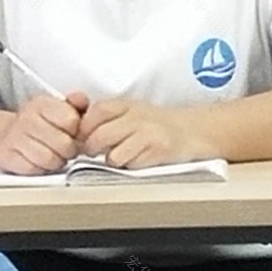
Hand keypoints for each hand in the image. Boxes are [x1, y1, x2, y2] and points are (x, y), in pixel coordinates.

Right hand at [0, 91, 87, 173]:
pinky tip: (40, 162)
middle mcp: (26, 118)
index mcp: (42, 104)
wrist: (7, 135)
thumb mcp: (58, 108)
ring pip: (49, 159)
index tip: (73, 132)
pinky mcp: (8, 157)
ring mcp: (15, 138)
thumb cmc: (40, 124)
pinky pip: (33, 169)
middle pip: (63, 143)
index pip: (71, 120)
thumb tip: (82, 100)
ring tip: (55, 156)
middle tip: (67, 149)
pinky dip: (40, 169)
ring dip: (56, 161)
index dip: (76, 131)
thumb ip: (75, 103)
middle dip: (70, 150)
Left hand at [74, 96, 213, 169]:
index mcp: (126, 104)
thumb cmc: (158, 124)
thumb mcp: (131, 111)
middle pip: (99, 135)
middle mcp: (137, 116)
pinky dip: (130, 166)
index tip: (84, 136)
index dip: (85, 128)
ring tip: (121, 156)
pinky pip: (132, 164)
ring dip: (112, 160)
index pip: (95, 112)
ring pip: (113, 154)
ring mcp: (148, 133)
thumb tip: (77, 131)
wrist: (194, 130)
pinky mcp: (158, 149)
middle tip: (95, 152)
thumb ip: (106, 117)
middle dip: (92, 148)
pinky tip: (138, 159)